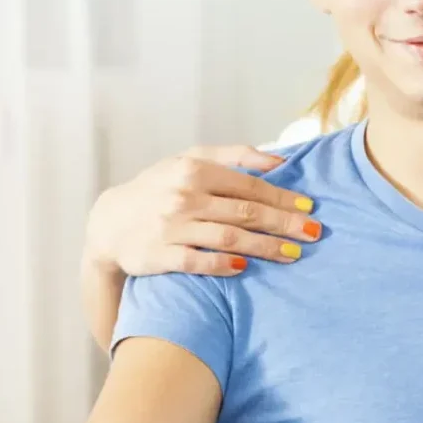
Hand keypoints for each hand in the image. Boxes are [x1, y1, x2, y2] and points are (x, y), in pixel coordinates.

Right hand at [85, 145, 320, 276]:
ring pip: (228, 238)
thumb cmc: (160, 188)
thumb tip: (280, 161)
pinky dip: (222, 264)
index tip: (309, 208)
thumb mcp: (190, 160)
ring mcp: (171, 227)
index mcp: (194, 170)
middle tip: (313, 233)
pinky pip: (197, 262)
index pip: (249, 185)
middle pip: (245, 212)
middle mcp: (183, 197)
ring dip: (265, 247)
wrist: (109, 222)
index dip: (282, 198)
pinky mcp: (159, 255)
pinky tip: (245, 266)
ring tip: (293, 254)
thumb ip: (235, 156)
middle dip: (284, 224)